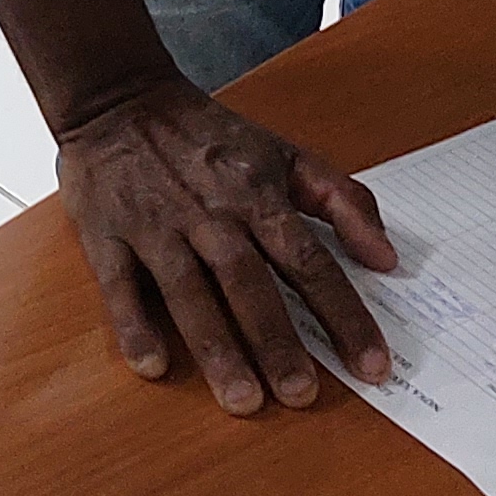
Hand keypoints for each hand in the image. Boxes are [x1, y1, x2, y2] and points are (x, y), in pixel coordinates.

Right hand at [55, 77, 399, 415]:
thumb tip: (388, 259)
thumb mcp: (285, 153)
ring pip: (189, 292)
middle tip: (301, 395)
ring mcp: (156, 226)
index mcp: (257, 195)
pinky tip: (152, 365)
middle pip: (248, 283)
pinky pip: (120, 286)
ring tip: (241, 399)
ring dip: (215, 347)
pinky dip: (134, 325)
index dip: (343, 314)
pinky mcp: (107, 235)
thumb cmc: (208, 135)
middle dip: (276, 341)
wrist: (118, 96)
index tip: (371, 365)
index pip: (309, 261)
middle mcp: (210, 214)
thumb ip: (343, 200)